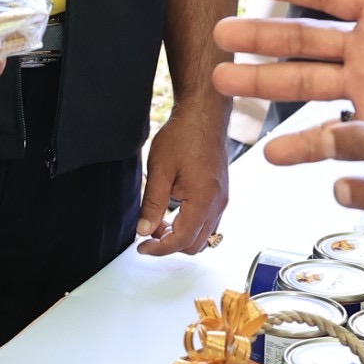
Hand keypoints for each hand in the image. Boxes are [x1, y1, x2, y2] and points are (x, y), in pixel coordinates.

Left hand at [135, 112, 229, 256]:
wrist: (204, 115)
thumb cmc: (183, 136)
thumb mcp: (159, 169)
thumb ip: (152, 203)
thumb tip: (144, 230)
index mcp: (204, 200)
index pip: (181, 240)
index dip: (159, 248)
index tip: (141, 247)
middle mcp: (218, 204)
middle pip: (195, 245)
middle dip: (169, 244)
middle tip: (147, 231)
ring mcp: (222, 200)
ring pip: (203, 236)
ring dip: (180, 235)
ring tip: (158, 221)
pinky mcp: (220, 194)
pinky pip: (208, 222)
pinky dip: (190, 225)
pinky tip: (172, 212)